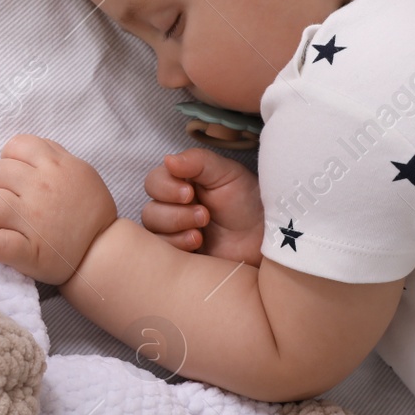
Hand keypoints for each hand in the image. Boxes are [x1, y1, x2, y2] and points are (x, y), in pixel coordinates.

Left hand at [0, 134, 117, 285]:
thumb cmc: (91, 211)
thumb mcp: (81, 171)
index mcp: (55, 166)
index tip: (21, 176)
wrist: (103, 250)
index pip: (15, 145)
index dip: (13, 159)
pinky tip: (1, 240)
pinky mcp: (26, 251)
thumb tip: (27, 149)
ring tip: (8, 220)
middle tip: (16, 200)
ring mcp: (32, 219)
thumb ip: (55, 155)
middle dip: (2, 184)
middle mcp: (41, 188)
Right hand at [141, 146, 264, 265]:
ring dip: (176, 229)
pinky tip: (198, 244)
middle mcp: (173, 207)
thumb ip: (197, 161)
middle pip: (149, 209)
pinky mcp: (178, 255)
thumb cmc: (248, 202)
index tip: (190, 193)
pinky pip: (160, 253)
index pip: (154, 182)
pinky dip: (177, 246)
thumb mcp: (227, 174)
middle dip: (175, 214)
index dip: (165, 188)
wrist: (265, 239)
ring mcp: (174, 233)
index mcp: (181, 183)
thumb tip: (167, 159)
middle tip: (204, 215)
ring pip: (152, 231)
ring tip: (201, 234)